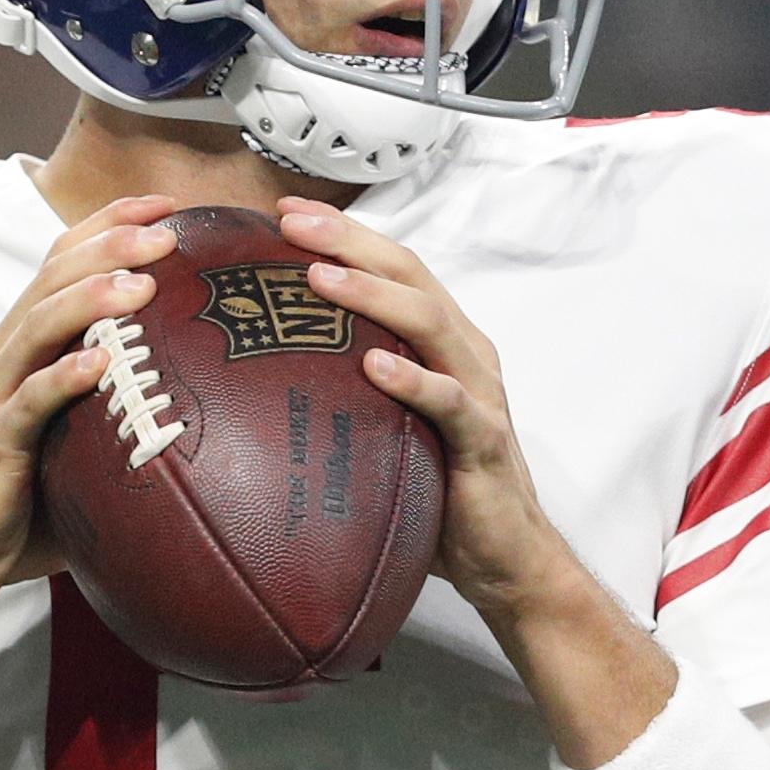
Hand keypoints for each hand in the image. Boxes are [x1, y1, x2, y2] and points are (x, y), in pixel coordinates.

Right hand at [0, 195, 179, 606]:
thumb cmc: (21, 493)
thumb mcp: (74, 434)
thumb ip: (117, 402)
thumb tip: (209, 395)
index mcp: (20, 343)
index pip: (60, 263)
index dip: (108, 225)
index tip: (164, 206)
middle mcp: (2, 355)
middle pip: (52, 279)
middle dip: (110, 245)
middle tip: (166, 231)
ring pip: (39, 327)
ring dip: (90, 300)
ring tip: (141, 284)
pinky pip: (28, 402)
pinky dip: (62, 378)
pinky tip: (98, 365)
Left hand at [276, 197, 573, 618]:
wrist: (507, 557)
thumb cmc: (440, 489)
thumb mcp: (386, 425)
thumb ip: (348, 389)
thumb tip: (261, 375)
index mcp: (441, 343)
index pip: (393, 268)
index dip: (344, 233)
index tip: (285, 211)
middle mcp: (464, 354)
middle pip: (409, 275)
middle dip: (349, 242)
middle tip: (291, 223)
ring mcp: (478, 393)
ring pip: (429, 322)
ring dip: (371, 295)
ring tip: (319, 278)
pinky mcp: (483, 441)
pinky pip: (449, 402)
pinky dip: (412, 380)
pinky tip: (374, 367)